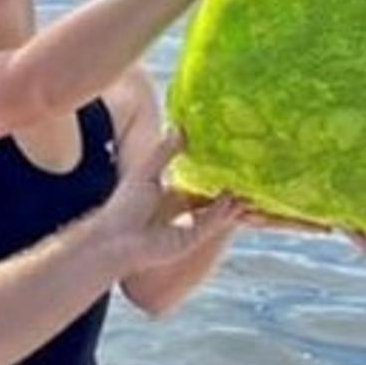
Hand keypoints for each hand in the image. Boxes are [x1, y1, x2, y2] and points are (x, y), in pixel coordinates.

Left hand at [96, 130, 243, 272]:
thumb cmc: (124, 207)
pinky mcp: (192, 238)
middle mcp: (186, 210)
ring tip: (251, 183)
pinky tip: (235, 197)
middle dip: (231, 185)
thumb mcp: (146, 171)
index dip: (216, 170)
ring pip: (219, 210)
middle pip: (215, 196)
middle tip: (250, 169)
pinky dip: (224, 211)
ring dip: (234, 199)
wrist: (114, 239)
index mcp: (174, 194)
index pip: (201, 181)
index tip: (231, 154)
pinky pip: (213, 222)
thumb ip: (165, 151)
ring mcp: (191, 225)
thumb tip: (179, 125)